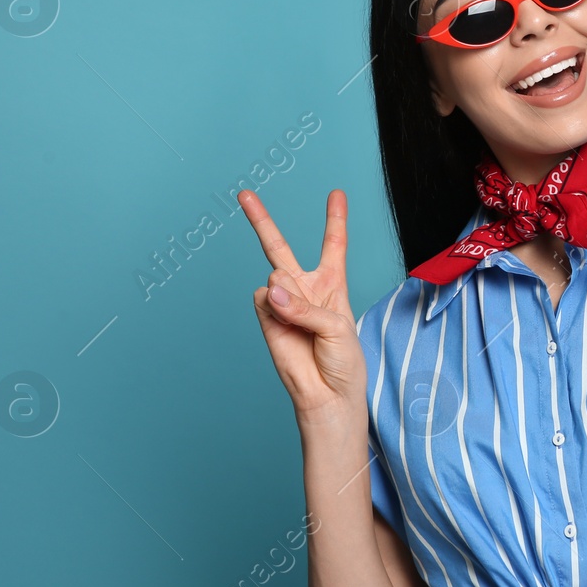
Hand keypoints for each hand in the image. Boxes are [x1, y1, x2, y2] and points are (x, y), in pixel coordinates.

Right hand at [241, 188, 365, 424]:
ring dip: (288, 289)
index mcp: (331, 284)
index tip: (336, 192)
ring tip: (301, 318)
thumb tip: (269, 288)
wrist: (327, 394)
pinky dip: (276, 306)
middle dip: (260, 220)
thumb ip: (305, 305)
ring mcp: (282, 301)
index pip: (333, 244)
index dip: (335, 218)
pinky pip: (264, 297)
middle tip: (243, 194)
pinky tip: (285, 322)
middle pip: (279, 247)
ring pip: (275, 272)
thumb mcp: (337, 326)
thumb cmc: (343, 361)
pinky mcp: (265, 317)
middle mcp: (304, 288)